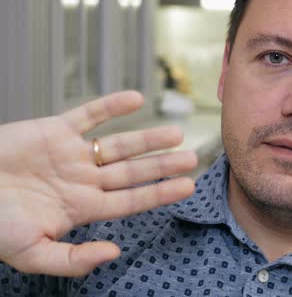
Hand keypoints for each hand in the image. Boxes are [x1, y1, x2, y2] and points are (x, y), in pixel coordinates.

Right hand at [0, 91, 196, 276]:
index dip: (159, 193)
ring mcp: (71, 154)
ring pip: (117, 144)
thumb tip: (113, 252)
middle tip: (192, 157)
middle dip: (162, 164)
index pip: (130, 201)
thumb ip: (73, 260)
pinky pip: (89, 114)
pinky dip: (111, 106)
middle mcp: (83, 180)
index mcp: (82, 208)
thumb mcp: (31, 253)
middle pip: (132, 171)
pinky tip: (136, 99)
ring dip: (146, 137)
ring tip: (175, 132)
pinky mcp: (54, 130)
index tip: (187, 186)